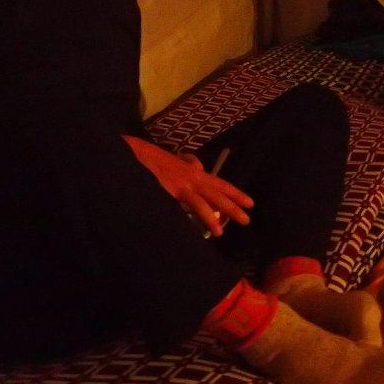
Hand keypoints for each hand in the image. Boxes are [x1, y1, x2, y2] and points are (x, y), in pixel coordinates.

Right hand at [123, 136, 253, 236]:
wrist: (133, 151)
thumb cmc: (151, 157)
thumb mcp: (174, 159)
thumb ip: (187, 164)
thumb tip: (197, 165)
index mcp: (193, 171)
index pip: (220, 184)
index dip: (235, 194)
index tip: (250, 203)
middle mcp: (191, 176)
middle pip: (217, 193)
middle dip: (232, 207)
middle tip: (247, 219)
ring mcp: (180, 183)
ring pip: (201, 203)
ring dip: (212, 218)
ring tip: (221, 232)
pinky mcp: (168, 190)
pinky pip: (183, 205)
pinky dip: (192, 216)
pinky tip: (196, 227)